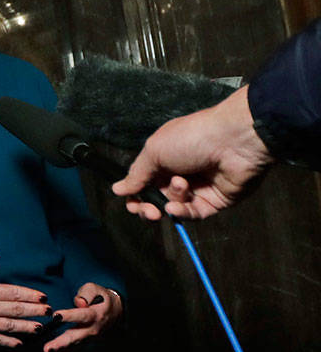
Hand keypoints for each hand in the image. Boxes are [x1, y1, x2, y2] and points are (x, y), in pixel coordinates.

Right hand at [0, 251, 49, 347]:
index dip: (31, 295)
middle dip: (35, 311)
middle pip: (17, 310)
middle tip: (49, 312)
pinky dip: (9, 343)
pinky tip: (20, 343)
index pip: (14, 293)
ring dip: (28, 327)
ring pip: (11, 326)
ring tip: (41, 328)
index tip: (43, 297)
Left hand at [42, 283, 121, 351]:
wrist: (114, 312)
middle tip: (47, 349)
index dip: (70, 315)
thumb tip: (79, 302)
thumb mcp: (95, 289)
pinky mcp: (82, 344)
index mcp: (95, 314)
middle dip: (60, 344)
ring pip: (72, 348)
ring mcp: (87, 339)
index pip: (82, 315)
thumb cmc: (100, 297)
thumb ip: (86, 294)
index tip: (56, 316)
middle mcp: (92, 329)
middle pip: (75, 337)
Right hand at [111, 86, 272, 220]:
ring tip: (182, 185)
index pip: (143, 184)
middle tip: (147, 210)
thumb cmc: (192, 137)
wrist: (234, 140)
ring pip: (173, 207)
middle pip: (156, 199)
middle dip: (148, 207)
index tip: (132, 202)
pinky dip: (182, 213)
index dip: (135, 196)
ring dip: (171, 200)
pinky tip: (176, 208)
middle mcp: (179, 174)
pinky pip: (193, 214)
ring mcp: (198, 189)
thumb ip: (136, 174)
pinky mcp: (214, 201)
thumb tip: (117, 189)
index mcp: (164, 159)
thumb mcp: (155, 151)